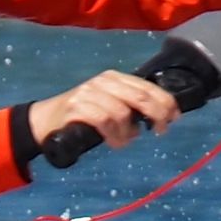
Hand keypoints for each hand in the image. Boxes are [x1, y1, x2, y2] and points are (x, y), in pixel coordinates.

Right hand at [29, 68, 184, 156]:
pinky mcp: (76, 108)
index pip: (147, 87)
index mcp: (113, 78)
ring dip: (128, 133)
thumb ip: (130, 106)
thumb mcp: (108, 103)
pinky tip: (114, 142)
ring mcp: (88, 94)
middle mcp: (102, 82)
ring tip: (124, 140)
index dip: (165, 101)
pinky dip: (114, 135)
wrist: (45, 120)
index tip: (175, 116)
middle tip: (161, 130)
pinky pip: (104, 121)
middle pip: (140, 97)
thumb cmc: (82, 115)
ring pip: (122, 112)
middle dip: (157, 114)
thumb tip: (160, 116)